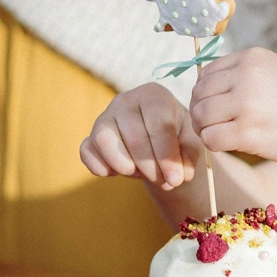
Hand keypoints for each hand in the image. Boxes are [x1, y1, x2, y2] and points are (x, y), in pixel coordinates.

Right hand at [80, 83, 201, 188]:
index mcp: (153, 95)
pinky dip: (100, 167)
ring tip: (140, 173)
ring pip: (105, 141)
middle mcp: (125, 101)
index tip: (176, 179)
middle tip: (163, 181)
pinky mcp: (90, 136)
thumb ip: (189, 155)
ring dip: (124, 166)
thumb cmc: (176, 135)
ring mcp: (104, 117)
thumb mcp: (190, 141)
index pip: (158, 125)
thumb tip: (182, 174)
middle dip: (150, 167)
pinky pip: (87, 151)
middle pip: (134, 137)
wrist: (157, 139)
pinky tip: (116, 173)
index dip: (167, 156)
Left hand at [189, 48, 276, 167]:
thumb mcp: (274, 74)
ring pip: (201, 116)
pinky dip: (215, 145)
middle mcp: (248, 75)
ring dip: (206, 130)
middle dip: (202, 113)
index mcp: (253, 58)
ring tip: (224, 135)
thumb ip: (241, 76)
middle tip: (216, 126)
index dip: (205, 93)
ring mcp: (248, 103)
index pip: (206, 73)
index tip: (217, 108)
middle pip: (199, 94)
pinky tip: (232, 145)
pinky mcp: (249, 131)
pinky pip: (211, 138)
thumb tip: (200, 90)